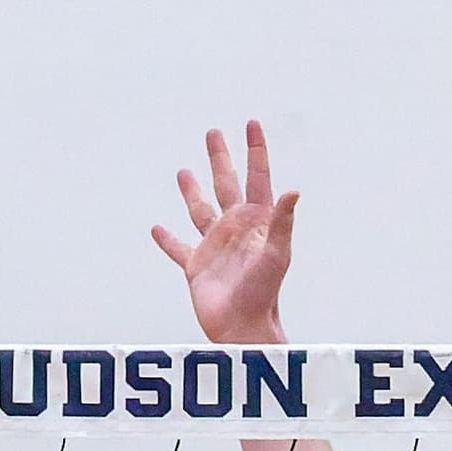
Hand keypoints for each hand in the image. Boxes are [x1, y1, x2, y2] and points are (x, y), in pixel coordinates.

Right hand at [149, 120, 296, 348]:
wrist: (242, 326)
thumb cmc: (264, 293)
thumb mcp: (276, 254)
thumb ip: (282, 221)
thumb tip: (293, 191)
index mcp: (256, 221)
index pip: (256, 177)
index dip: (255, 150)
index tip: (251, 124)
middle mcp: (235, 228)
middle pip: (225, 184)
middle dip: (220, 158)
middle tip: (213, 133)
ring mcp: (215, 246)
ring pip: (200, 209)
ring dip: (191, 190)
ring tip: (183, 171)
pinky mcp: (196, 266)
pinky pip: (178, 248)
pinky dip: (166, 239)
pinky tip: (157, 228)